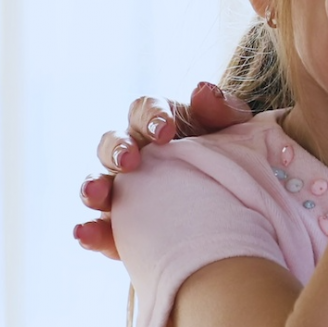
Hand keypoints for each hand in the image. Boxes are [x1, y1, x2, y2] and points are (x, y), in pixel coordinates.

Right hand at [75, 81, 253, 258]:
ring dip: (92, 187)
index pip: (144, 110)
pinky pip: (100, 228)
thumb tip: (202, 91)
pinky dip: (90, 231)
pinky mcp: (122, 226)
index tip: (166, 130)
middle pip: (112, 143)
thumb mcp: (235, 129)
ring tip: (97, 195)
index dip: (152, 117)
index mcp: (159, 123)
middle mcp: (134, 153)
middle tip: (129, 160)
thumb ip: (223, 108)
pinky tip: (86, 234)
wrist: (241, 199)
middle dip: (117, 150)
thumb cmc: (234, 153)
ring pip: (98, 183)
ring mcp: (124, 189)